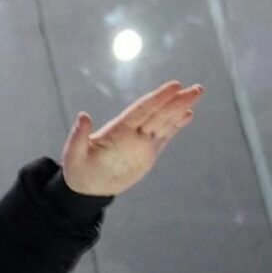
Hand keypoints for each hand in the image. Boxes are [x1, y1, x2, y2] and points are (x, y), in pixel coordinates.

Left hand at [61, 81, 202, 196]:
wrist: (86, 186)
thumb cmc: (78, 169)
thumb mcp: (74, 154)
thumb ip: (78, 136)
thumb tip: (82, 116)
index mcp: (119, 129)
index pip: (143, 110)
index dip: (159, 98)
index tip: (175, 86)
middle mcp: (133, 132)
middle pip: (159, 113)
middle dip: (177, 101)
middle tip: (197, 88)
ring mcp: (141, 142)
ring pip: (165, 122)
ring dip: (180, 109)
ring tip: (196, 94)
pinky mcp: (147, 154)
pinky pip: (164, 137)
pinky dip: (176, 126)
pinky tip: (188, 116)